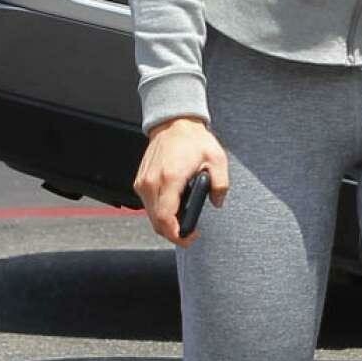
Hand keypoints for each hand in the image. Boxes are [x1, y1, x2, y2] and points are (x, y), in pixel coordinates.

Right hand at [134, 116, 229, 245]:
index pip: (165, 218)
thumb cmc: (193, 140)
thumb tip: (218, 202)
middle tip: (190, 232)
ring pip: (151, 216)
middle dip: (173, 233)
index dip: (177, 234)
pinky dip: (159, 212)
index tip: (190, 237)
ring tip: (183, 220)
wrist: (175, 124)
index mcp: (170, 178)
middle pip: (157, 222)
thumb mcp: (217, 159)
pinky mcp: (140, 181)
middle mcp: (152, 181)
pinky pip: (148, 205)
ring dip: (166, 223)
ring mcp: (143, 182)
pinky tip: (173, 207)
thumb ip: (221, 184)